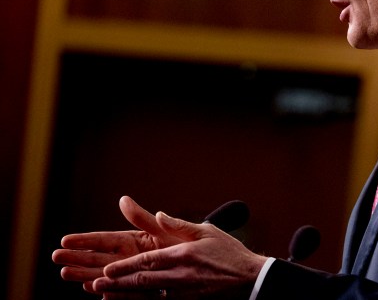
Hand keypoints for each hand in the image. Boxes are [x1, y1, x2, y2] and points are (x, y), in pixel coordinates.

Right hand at [53, 196, 184, 293]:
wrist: (209, 267)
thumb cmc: (187, 245)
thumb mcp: (166, 230)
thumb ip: (144, 220)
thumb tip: (123, 200)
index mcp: (135, 242)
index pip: (106, 240)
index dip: (86, 240)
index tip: (66, 240)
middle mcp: (130, 259)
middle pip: (100, 259)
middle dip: (78, 258)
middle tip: (56, 257)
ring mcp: (134, 276)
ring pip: (106, 276)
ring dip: (86, 274)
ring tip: (67, 273)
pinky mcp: (142, 291)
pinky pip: (124, 292)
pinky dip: (110, 290)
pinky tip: (93, 288)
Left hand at [93, 210, 265, 299]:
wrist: (251, 279)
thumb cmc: (230, 253)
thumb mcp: (208, 231)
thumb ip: (180, 225)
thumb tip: (159, 214)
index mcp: (183, 254)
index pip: (147, 261)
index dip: (125, 267)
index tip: (107, 269)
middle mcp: (180, 276)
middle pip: (142, 281)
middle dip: (117, 283)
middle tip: (95, 283)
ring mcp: (184, 293)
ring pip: (147, 296)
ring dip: (124, 296)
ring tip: (105, 295)